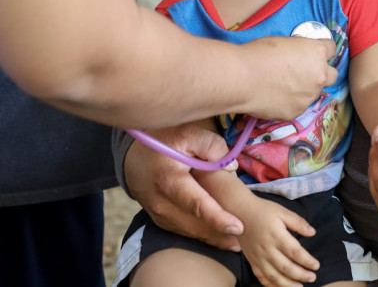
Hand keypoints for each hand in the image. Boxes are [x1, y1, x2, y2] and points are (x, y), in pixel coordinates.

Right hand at [124, 122, 243, 250]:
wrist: (132, 155)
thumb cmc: (163, 141)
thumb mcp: (187, 133)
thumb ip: (210, 146)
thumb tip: (231, 167)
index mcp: (169, 180)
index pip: (196, 204)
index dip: (218, 218)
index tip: (239, 227)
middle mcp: (161, 203)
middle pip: (195, 225)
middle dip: (220, 235)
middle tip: (245, 241)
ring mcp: (158, 214)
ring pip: (189, 232)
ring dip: (212, 240)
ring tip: (237, 245)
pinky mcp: (159, 219)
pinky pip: (181, 231)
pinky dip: (200, 237)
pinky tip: (220, 240)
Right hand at [238, 197, 318, 286]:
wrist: (239, 211)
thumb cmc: (262, 210)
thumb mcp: (282, 211)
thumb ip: (298, 222)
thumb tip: (312, 232)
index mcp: (276, 236)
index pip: (295, 252)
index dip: (307, 261)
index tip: (316, 265)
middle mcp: (267, 249)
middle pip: (286, 267)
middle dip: (301, 275)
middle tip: (312, 278)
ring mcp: (258, 257)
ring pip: (273, 276)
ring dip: (287, 284)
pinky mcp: (251, 260)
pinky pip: (261, 277)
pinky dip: (270, 285)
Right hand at [240, 36, 337, 120]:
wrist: (242, 78)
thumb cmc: (258, 54)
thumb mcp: (284, 42)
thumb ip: (300, 51)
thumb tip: (300, 56)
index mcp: (316, 53)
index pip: (331, 49)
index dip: (322, 50)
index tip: (314, 52)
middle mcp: (319, 75)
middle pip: (331, 75)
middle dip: (321, 73)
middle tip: (305, 72)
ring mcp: (309, 96)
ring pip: (313, 92)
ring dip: (304, 89)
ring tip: (282, 85)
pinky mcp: (297, 111)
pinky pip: (298, 105)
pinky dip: (290, 101)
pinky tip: (275, 96)